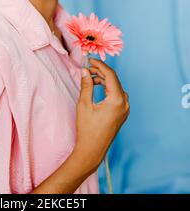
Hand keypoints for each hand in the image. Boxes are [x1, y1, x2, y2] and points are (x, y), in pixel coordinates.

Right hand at [73, 58, 129, 172]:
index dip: (99, 65)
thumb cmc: (87, 129)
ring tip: (90, 77)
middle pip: (114, 80)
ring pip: (116, 86)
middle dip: (101, 71)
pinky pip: (117, 94)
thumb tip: (85, 70)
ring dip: (104, 79)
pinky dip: (108, 88)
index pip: (110, 75)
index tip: (89, 60)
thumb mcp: (84, 104)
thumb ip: (86, 85)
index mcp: (117, 100)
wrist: (92, 150)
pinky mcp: (122, 113)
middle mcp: (124, 103)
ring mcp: (125, 109)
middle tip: (87, 68)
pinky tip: (97, 86)